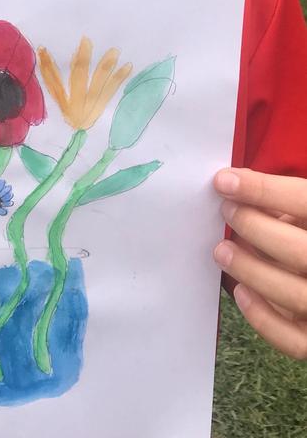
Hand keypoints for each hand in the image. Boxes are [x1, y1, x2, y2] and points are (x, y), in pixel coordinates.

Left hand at [213, 166, 306, 359]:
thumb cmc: (305, 237)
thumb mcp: (305, 215)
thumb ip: (283, 202)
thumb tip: (237, 185)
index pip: (305, 201)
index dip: (264, 190)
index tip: (223, 181)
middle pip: (298, 251)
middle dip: (254, 227)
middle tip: (225, 212)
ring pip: (294, 295)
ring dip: (250, 269)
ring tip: (222, 250)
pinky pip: (294, 340)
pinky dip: (263, 319)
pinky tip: (241, 292)